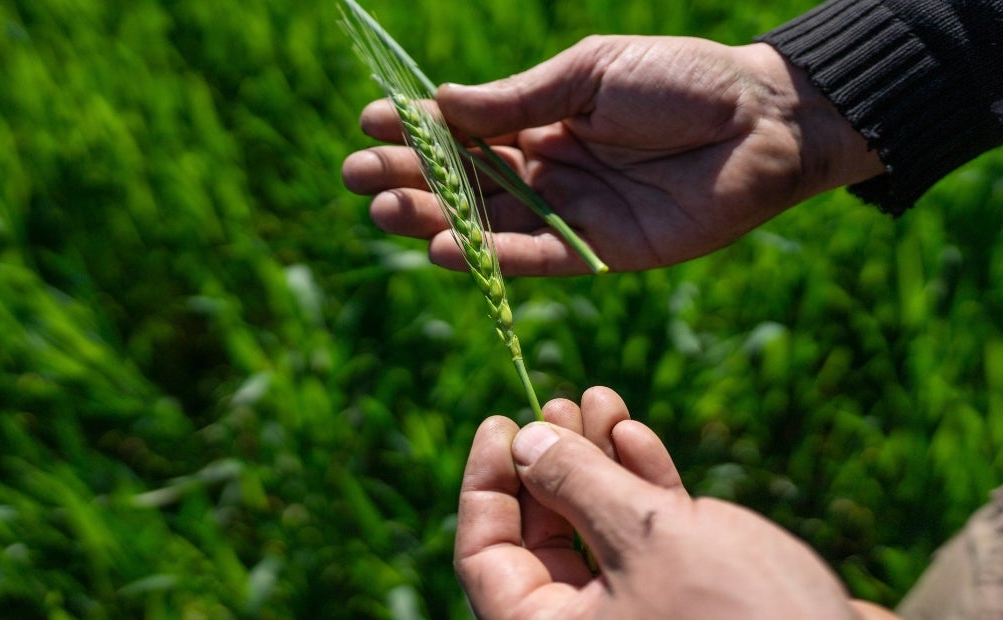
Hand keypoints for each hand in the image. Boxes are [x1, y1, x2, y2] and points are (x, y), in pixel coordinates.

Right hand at [342, 36, 883, 274]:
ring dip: (435, 220)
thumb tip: (440, 104)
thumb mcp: (588, 74)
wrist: (761, 121)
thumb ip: (517, 101)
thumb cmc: (679, 80)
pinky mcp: (598, 251)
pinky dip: (491, 258)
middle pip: (464, 181)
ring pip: (489, 224)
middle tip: (357, 177)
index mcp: (541, 120)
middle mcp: (546, 171)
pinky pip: (535, 258)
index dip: (416, 129)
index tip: (369, 122)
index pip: (463, 131)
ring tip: (385, 211)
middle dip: (409, 178)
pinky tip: (443, 250)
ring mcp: (569, 213)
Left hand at [455, 387, 896, 618]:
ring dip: (597, 461)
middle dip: (551, 461)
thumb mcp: (643, 538)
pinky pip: (645, 540)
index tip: (499, 423)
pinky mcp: (687, 600)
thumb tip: (524, 441)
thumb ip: (576, 484)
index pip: (485, 555)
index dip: (485, 484)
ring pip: (595, 528)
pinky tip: (635, 435)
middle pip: (541, 535)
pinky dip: (640, 487)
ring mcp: (638, 613)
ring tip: (599, 400)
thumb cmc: (741, 616)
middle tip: (556, 401)